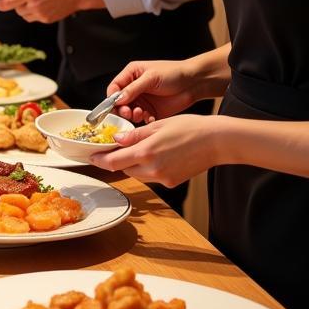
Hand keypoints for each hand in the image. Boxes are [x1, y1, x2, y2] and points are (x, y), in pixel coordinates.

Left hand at [0, 0, 100, 22]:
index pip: (10, 2)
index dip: (1, 4)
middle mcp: (36, 5)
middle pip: (16, 9)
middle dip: (17, 4)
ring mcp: (41, 14)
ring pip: (24, 15)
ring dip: (25, 9)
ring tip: (36, 0)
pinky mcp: (46, 20)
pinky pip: (33, 18)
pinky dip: (33, 13)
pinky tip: (43, 5)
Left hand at [88, 113, 224, 186]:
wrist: (217, 142)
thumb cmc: (190, 128)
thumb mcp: (158, 125)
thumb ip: (135, 135)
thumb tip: (116, 140)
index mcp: (146, 152)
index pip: (113, 161)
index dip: (100, 160)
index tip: (92, 157)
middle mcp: (153, 169)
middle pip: (124, 168)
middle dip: (118, 159)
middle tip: (116, 148)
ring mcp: (163, 178)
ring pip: (138, 173)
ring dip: (133, 164)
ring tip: (142, 148)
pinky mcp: (172, 183)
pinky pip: (152, 177)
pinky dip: (149, 168)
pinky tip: (159, 155)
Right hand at [107, 59, 204, 123]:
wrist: (194, 83)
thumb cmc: (174, 73)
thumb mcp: (151, 78)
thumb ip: (133, 89)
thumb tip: (118, 99)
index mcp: (131, 75)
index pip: (114, 88)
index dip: (112, 98)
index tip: (115, 105)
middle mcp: (134, 88)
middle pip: (119, 102)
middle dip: (122, 109)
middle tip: (128, 112)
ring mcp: (142, 100)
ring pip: (129, 112)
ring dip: (132, 115)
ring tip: (141, 114)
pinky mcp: (151, 111)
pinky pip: (141, 119)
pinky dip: (143, 120)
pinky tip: (150, 117)